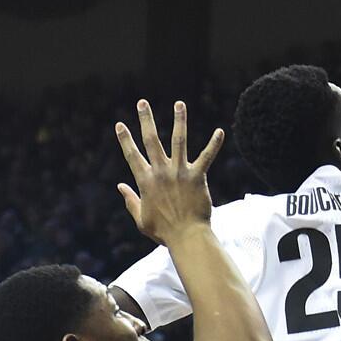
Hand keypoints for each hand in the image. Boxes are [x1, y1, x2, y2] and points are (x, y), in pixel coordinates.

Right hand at [115, 100, 222, 245]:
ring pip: (179, 141)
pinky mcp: (197, 176)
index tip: (120, 124)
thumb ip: (130, 200)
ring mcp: (179, 173)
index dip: (125, 139)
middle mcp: (161, 173)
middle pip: (151, 141)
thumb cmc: (164, 231)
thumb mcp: (140, 218)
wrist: (187, 237)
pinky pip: (207, 157)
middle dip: (146, 120)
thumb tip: (120, 187)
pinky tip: (220, 131)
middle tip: (142, 103)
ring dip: (179, 120)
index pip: (132, 155)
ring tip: (179, 104)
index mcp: (145, 182)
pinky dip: (214, 144)